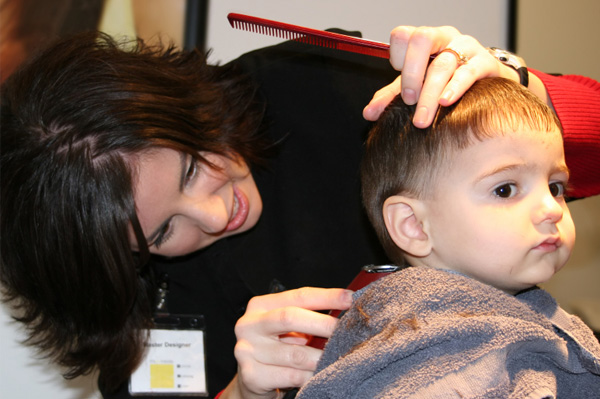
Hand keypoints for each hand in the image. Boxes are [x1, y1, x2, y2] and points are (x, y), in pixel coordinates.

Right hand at [220, 287, 352, 398]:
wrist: (252, 381)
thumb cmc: (276, 349)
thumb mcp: (287, 328)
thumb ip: (307, 316)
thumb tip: (345, 308)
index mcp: (260, 306)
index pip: (298, 296)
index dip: (326, 296)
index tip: (350, 299)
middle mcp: (249, 325)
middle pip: (290, 318)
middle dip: (322, 324)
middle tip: (345, 331)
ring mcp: (246, 351)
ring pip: (294, 354)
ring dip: (319, 357)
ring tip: (334, 358)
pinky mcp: (251, 376)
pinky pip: (291, 376)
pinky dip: (309, 377)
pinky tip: (316, 376)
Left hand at [363, 26, 525, 126]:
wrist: (487, 86)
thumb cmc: (446, 82)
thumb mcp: (415, 87)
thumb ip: (391, 97)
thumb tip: (369, 113)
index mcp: (424, 40)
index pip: (402, 34)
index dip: (397, 58)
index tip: (401, 85)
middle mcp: (444, 37)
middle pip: (423, 39)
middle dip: (412, 73)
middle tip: (409, 101)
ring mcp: (466, 47)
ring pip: (444, 62)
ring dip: (429, 93)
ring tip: (422, 118)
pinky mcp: (485, 62)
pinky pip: (469, 71)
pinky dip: (455, 88)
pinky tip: (446, 103)